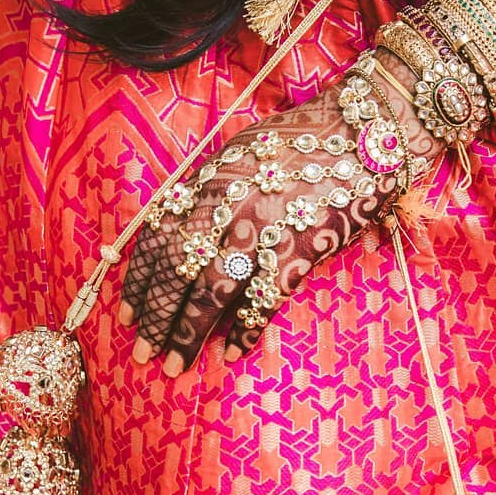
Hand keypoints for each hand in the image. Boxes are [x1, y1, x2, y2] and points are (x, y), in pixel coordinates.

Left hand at [117, 54, 441, 373]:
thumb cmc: (309, 140)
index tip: (126, 314)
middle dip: (156, 319)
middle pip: (176, 271)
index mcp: (211, 176)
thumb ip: (214, 188)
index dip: (138, 281)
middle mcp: (227, 202)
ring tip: (176, 366)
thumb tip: (184, 231)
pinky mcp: (300, 248)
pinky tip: (231, 354)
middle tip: (145, 354)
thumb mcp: (246, 150)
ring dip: (188, 334)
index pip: (158, 236)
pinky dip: (244, 332)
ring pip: (210, 292)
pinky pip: (262, 300)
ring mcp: (262, 226)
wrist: (369, 128)